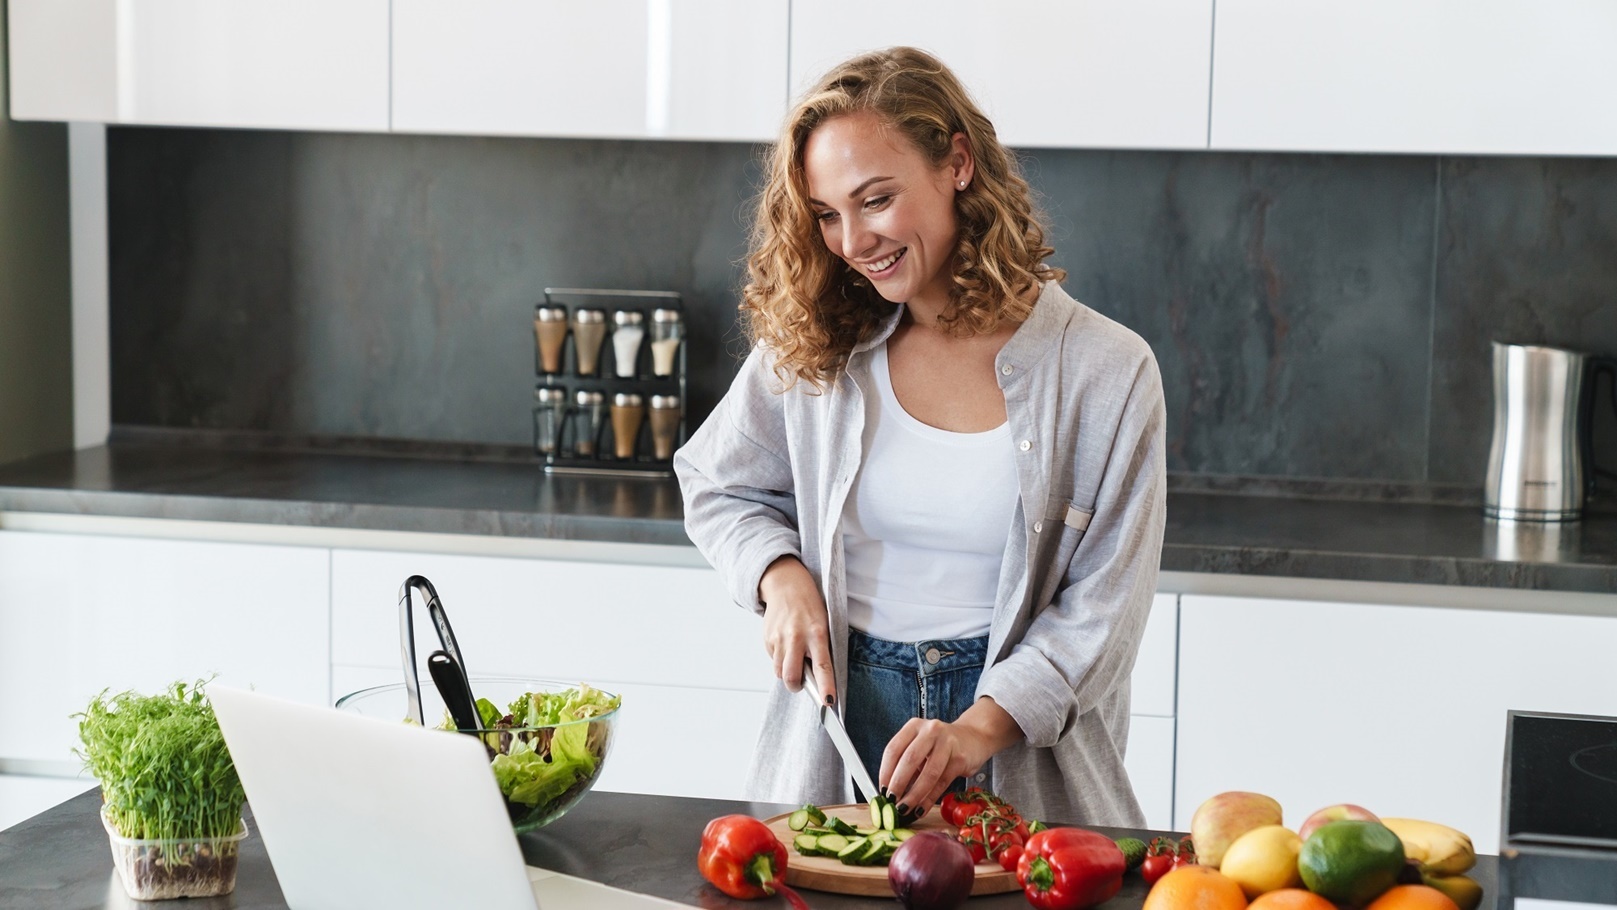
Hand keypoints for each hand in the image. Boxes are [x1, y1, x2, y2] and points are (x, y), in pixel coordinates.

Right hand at [759, 556, 835, 704]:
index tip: (828, 703)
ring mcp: (779, 638)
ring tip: (794, 657)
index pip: (822, 667)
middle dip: (796, 686)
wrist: (787, 584)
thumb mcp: (823, 624)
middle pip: (791, 676)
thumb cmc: (810, 607)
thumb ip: (821, 649)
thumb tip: (817, 679)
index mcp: (817, 633)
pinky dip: (779, 659)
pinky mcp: (767, 638)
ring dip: (786, 672)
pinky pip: (773, 660)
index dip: (826, 687)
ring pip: (779, 671)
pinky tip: (785, 645)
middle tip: (801, 684)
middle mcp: (796, 637)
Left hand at [879, 698, 1021, 814]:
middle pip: (909, 760)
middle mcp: (930, 731)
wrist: (974, 738)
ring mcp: (947, 743)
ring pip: (928, 773)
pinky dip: (929, 799)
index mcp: (914, 726)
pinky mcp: (960, 758)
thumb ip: (906, 764)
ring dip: (914, 795)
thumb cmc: (941, 745)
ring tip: (905, 809)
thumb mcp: (921, 746)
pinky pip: (942, 782)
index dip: (885, 772)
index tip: (882, 790)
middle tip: (891, 802)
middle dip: (898, 784)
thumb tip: (889, 792)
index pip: (893, 749)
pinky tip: (921, 809)